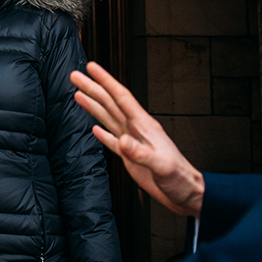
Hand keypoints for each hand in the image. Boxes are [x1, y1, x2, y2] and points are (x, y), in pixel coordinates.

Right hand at [70, 61, 203, 217]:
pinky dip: (102, 133)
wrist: (186, 194)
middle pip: (110, 103)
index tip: (92, 67)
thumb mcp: (162, 166)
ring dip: (93, 105)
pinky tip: (94, 129)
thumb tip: (122, 141)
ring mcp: (133, 142)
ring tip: (78, 94)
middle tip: (75, 75)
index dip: (106, 81)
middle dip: (93, 88)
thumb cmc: (180, 179)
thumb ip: (140, 153)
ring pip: (109, 118)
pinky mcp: (131, 157)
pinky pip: (112, 140)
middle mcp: (137, 130)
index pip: (122, 97)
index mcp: (145, 126)